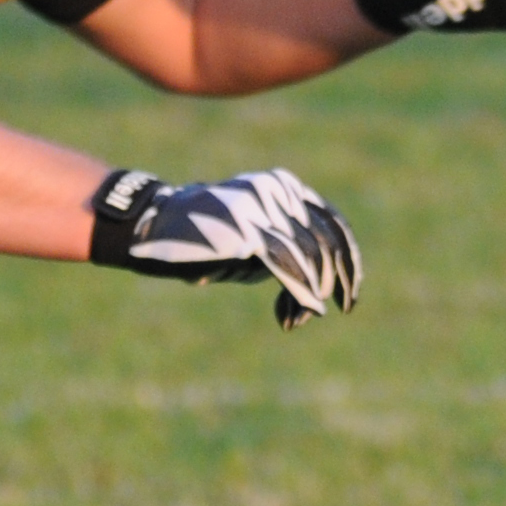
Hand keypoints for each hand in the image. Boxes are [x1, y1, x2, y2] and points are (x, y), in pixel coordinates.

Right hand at [91, 167, 362, 327]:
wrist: (153, 226)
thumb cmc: (205, 237)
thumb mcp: (252, 240)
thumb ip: (287, 250)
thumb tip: (319, 290)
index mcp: (285, 187)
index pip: (333, 224)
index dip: (348, 261)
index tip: (351, 291)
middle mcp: (279, 193)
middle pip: (327, 243)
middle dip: (336, 281)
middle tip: (337, 309)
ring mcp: (265, 210)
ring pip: (311, 258)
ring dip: (310, 296)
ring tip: (296, 319)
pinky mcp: (249, 233)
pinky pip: (288, 269)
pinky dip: (298, 296)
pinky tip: (291, 318)